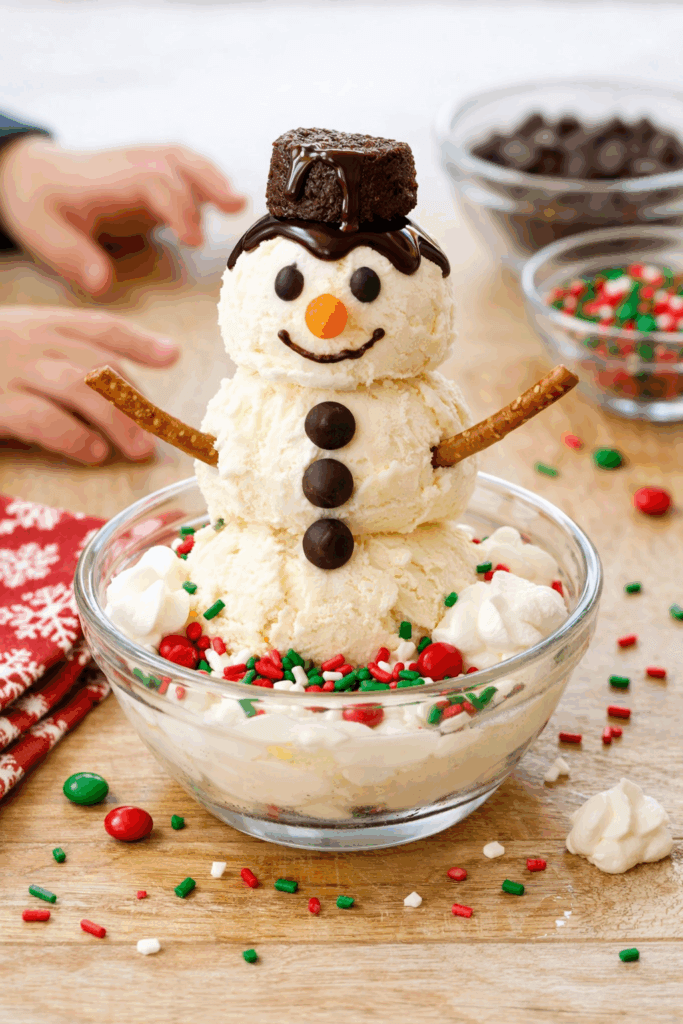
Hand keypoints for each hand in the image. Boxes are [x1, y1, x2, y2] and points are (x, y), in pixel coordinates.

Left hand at [0, 137, 244, 294]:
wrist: (34, 175)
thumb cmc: (42, 204)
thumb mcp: (45, 234)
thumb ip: (75, 257)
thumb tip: (103, 284)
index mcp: (108, 177)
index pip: (153, 181)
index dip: (178, 207)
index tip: (194, 240)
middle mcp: (131, 164)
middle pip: (177, 162)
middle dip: (209, 183)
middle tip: (236, 208)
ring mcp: (144, 166)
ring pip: (186, 162)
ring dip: (215, 179)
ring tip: (239, 206)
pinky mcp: (154, 175)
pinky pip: (187, 171)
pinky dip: (210, 182)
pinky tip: (228, 203)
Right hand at [0, 306, 177, 462]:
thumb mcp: (19, 345)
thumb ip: (64, 355)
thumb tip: (122, 381)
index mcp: (41, 324)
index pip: (100, 327)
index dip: (139, 341)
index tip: (172, 355)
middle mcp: (30, 341)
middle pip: (97, 362)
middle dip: (134, 397)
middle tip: (159, 430)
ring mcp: (11, 371)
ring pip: (78, 387)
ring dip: (117, 419)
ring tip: (139, 448)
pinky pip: (42, 419)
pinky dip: (74, 436)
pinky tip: (94, 452)